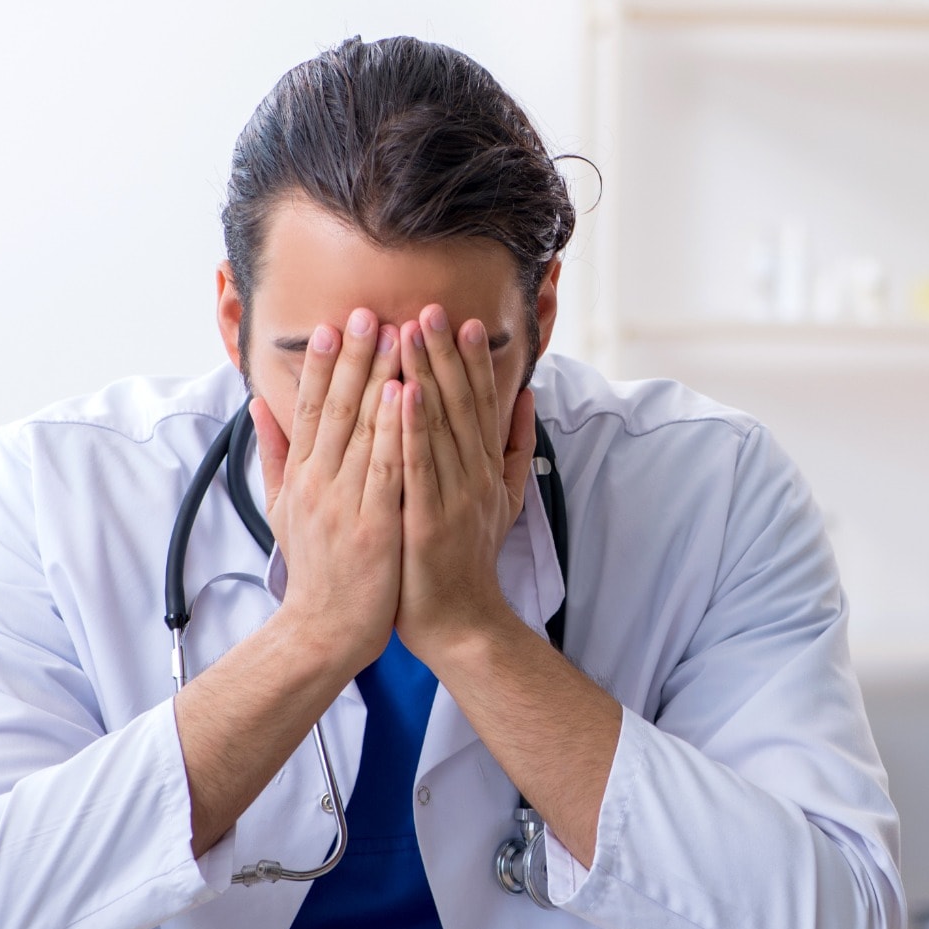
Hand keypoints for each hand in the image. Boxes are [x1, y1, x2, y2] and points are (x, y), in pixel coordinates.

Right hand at [249, 307, 405, 679]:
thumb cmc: (314, 569)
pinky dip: (395, 429)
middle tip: (368, 311)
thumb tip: (260, 405)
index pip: (312, 408)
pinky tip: (407, 394)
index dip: (323, 364)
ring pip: (363, 429)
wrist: (324, 630)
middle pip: (338, 408)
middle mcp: (318, 482)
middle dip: (354, 356)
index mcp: (301, 475)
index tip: (334, 324)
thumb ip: (274, 454)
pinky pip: (385, 467)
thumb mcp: (281, 508)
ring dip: (379, 377)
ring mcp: (344, 503)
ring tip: (396, 335)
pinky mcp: (372, 524)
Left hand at [395, 303, 532, 664]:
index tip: (462, 320)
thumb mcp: (504, 498)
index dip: (472, 360)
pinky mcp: (427, 519)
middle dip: (445, 353)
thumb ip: (514, 446)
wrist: (460, 621)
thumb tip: (527, 397)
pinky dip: (411, 427)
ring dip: (426, 374)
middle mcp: (474, 476)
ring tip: (411, 332)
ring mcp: (453, 496)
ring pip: (438, 425)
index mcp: (485, 469)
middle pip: (460, 404)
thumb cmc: (469, 558)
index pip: (479, 404)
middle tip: (430, 307)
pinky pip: (418, 465)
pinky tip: (401, 392)